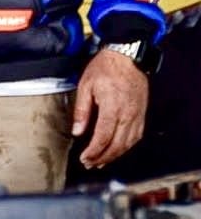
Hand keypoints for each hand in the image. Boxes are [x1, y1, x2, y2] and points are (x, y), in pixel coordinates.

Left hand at [72, 48, 147, 168]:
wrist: (127, 56)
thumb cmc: (106, 67)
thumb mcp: (86, 84)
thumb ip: (82, 110)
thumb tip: (77, 131)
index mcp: (112, 107)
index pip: (103, 138)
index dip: (93, 152)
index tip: (85, 158)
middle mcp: (127, 114)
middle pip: (116, 146)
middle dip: (102, 158)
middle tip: (90, 163)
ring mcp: (137, 115)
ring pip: (127, 144)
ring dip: (114, 156)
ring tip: (101, 161)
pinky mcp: (142, 114)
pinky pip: (136, 137)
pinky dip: (126, 147)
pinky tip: (117, 149)